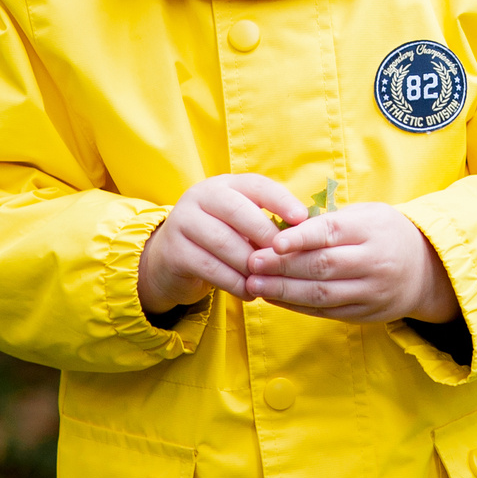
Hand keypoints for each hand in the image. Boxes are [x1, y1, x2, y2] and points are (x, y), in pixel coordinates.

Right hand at [137, 173, 307, 316]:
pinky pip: (211, 267)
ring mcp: (183, 221)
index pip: (257, 185)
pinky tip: (250, 293)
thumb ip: (267, 223)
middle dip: (266, 236)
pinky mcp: (174, 251)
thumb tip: (307, 235)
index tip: (302, 219)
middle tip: (285, 259)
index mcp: (225, 185)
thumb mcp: (241, 224)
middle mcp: (201, 196)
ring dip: (251, 265)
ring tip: (269, 281)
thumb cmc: (220, 240)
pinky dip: (235, 283)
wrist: (169, 260)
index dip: (281, 200)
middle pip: (239, 211)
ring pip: (225, 242)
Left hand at [244, 202, 459, 325]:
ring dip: (283, 291)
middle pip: (322, 266)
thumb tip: (283, 228)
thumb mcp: (367, 215)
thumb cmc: (385, 234)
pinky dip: (297, 306)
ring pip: (321, 294)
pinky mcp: (365, 314)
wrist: (426, 270)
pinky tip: (274, 299)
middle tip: (252, 262)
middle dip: (283, 266)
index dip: (301, 238)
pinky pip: (326, 312)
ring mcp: (370, 291)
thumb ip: (330, 221)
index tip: (274, 242)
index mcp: (371, 230)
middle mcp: (373, 262)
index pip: (331, 232)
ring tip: (254, 284)